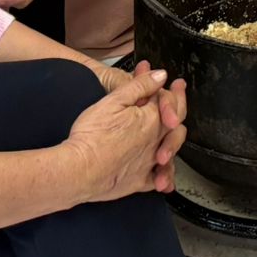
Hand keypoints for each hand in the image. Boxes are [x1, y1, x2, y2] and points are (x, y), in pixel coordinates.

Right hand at [62, 62, 187, 202]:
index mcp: (152, 119)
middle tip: (178, 95)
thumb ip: (140, 86)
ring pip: (172, 147)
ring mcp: (149, 162)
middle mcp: (156, 141)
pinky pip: (160, 177)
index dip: (173, 89)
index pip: (170, 100)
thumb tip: (160, 76)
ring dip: (174, 135)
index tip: (174, 83)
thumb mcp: (114, 101)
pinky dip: (166, 174)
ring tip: (174, 129)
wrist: (78, 170)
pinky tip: (165, 172)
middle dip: (178, 105)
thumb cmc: (91, 137)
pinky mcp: (139, 181)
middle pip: (176, 121)